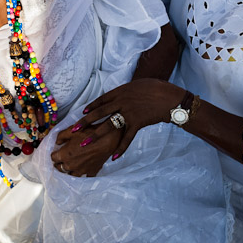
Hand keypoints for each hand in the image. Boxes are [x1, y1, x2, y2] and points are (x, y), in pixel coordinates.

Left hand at [51, 79, 185, 175]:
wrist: (168, 98)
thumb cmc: (155, 88)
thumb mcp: (136, 86)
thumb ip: (125, 92)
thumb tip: (118, 95)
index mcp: (120, 92)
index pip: (101, 100)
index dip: (91, 107)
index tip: (82, 113)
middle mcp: (121, 102)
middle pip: (99, 113)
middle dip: (85, 122)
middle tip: (74, 129)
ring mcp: (128, 114)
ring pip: (108, 126)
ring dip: (95, 136)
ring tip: (84, 143)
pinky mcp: (137, 124)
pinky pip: (126, 138)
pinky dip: (121, 148)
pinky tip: (114, 157)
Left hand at [51, 119, 126, 176]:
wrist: (107, 139)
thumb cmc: (89, 133)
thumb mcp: (72, 130)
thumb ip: (61, 136)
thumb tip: (57, 142)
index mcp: (64, 155)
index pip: (53, 158)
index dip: (54, 154)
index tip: (56, 152)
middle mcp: (71, 165)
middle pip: (60, 168)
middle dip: (59, 163)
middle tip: (60, 159)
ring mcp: (82, 170)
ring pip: (71, 174)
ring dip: (69, 170)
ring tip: (70, 165)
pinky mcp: (91, 172)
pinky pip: (85, 176)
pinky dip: (83, 173)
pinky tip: (83, 169)